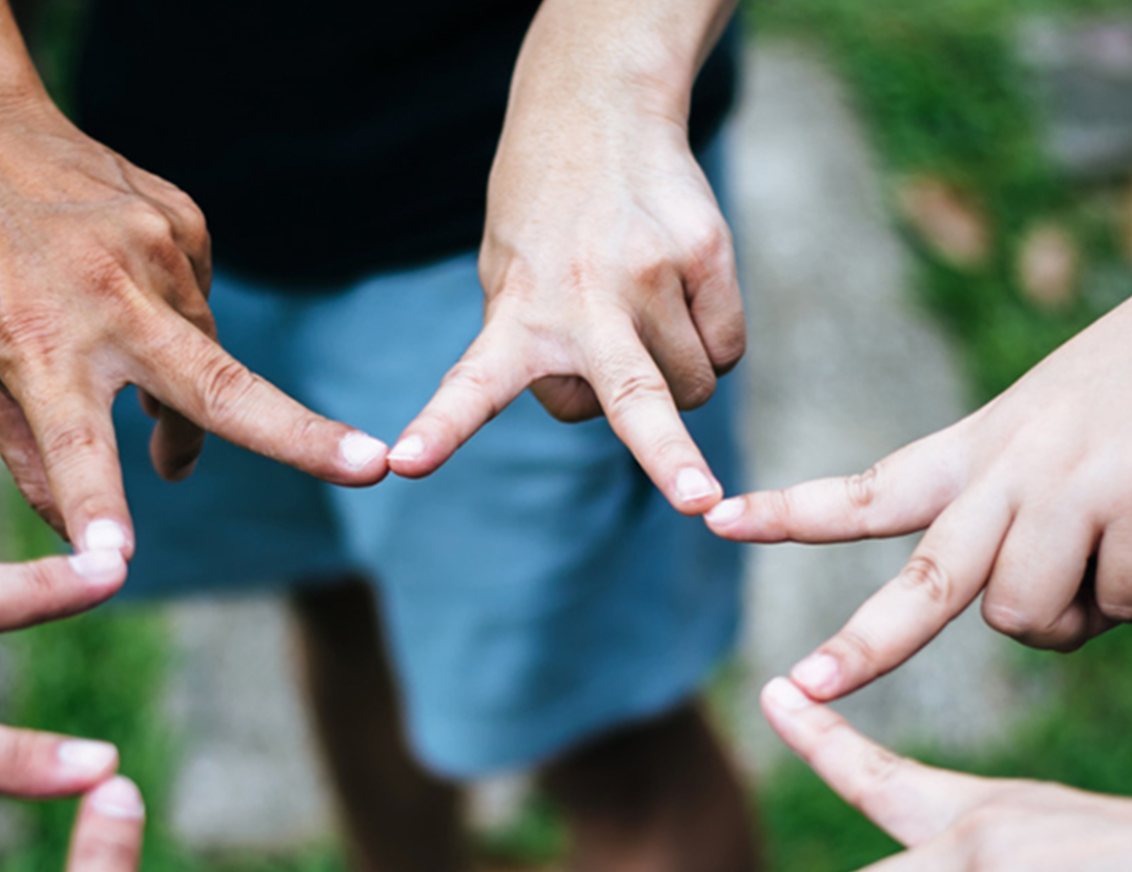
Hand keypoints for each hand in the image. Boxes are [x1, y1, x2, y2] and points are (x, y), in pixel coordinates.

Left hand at [0, 90, 391, 557]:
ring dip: (190, 396)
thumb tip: (76, 536)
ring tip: (146, 408)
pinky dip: (173, 322)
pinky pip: (198, 299)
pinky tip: (124, 298)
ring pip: (208, 354)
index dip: (96, 507)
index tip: (112, 564)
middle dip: (301, 435)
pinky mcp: (182, 220)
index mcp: (36, 343)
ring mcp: (154, 250)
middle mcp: (106, 297)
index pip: (71, 445)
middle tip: (372, 467)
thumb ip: (24, 448)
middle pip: (218, 385)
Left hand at [387, 6, 742, 513]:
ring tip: (642, 317)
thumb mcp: (505, 275)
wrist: (599, 110)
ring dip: (674, 379)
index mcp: (516, 312)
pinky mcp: (706, 254)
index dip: (441, 428)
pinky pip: (727, 348)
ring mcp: (651, 275)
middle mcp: (584, 299)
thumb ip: (530, 351)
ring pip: (690, 389)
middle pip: (634, 397)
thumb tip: (602, 412)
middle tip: (697, 500)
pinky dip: (710, 342)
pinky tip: (680, 295)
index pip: (470, 383)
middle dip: (668, 459)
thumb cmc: (545, 220)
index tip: (404, 463)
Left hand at [705, 227, 1131, 680]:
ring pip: (1032, 619)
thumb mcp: (1063, 417)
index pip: (872, 486)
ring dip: (1074, 618)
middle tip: (802, 692)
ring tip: (1120, 550)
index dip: (795, 509)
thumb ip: (1018, 502)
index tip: (717, 517)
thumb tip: (1016, 615)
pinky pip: (1125, 604)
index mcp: (987, 443)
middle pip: (924, 581)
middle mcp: (1017, 465)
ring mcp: (1081, 486)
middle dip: (862, 646)